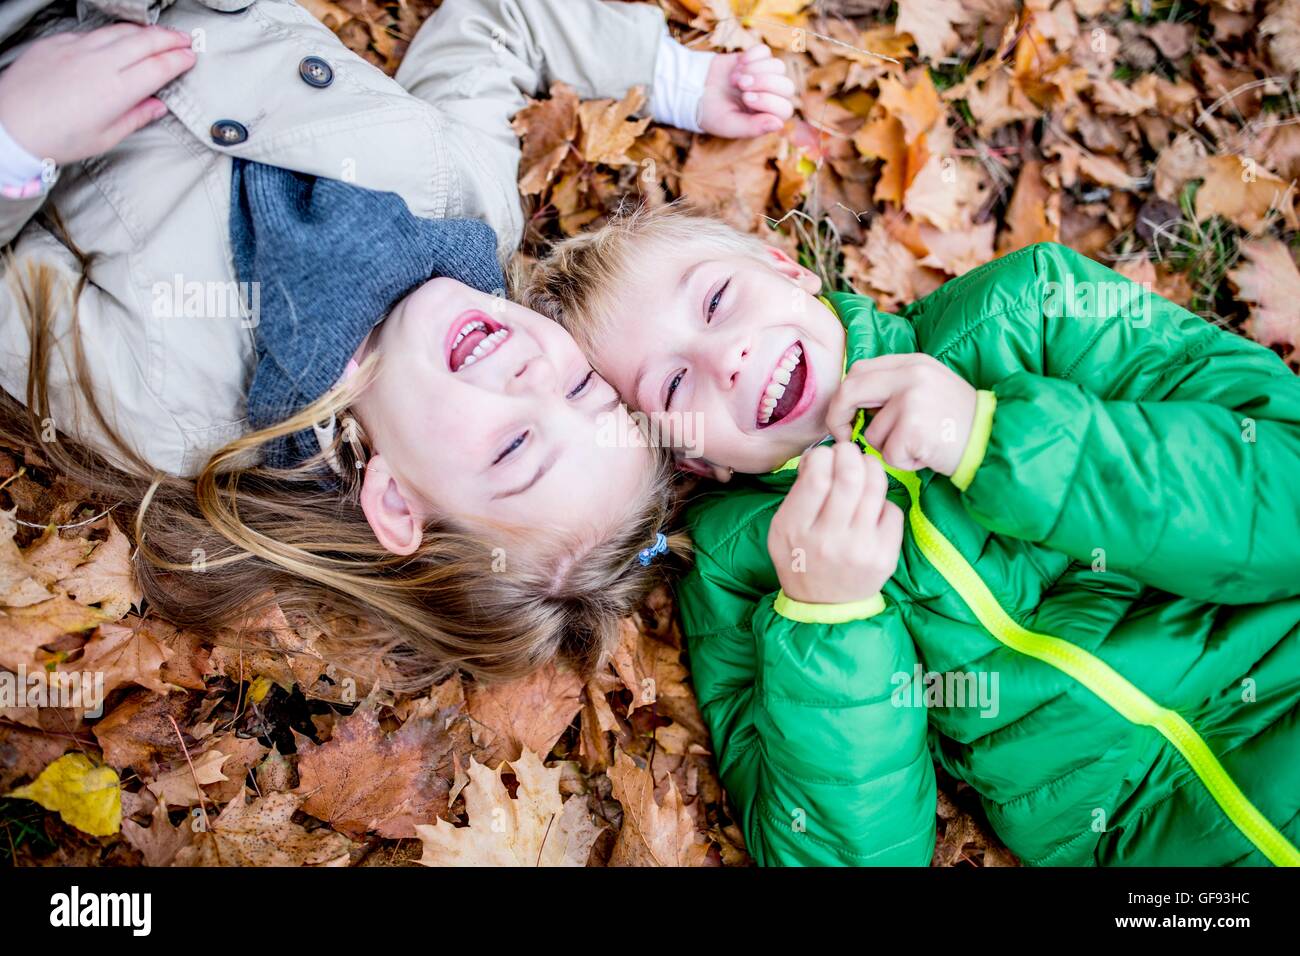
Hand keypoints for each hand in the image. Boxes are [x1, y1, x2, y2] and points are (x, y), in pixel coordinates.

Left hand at [0, 24, 195, 165]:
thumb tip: (157, 106)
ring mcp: (76, 49)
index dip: (179, 60)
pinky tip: (117, 40)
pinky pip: (91, 33)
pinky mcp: (57, 43)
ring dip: (143, 32)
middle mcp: (99, 64)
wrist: (10, 126)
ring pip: (119, 31)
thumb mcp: (105, 137)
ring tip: (157, 35)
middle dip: (169, 39)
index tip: (190, 57)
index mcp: (116, 91)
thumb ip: (136, 117)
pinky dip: (111, 35)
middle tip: (184, 40)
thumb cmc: (56, 138)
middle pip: (145, 41)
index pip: (159, 67)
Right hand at [697, 44, 794, 137]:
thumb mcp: (729, 125)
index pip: (785, 109)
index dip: (768, 101)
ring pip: (778, 67)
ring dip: (756, 70)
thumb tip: (779, 124)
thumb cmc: (711, 113)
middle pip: (787, 86)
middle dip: (764, 83)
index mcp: (766, 116)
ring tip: (736, 78)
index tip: (746, 98)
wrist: (693, 90)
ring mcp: (765, 76)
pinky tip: (739, 63)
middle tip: (741, 85)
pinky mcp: (756, 59)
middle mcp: (770, 97)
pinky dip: (753, 56)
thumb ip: (753, 127)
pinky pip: (765, 52)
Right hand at [766, 443, 902, 604]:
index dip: (823, 455)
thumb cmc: (800, 558)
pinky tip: (872, 505)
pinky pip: (892, 510)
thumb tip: (822, 457)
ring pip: (875, 488)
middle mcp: (829, 539)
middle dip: (851, 454)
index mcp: (796, 529)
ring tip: (865, 467)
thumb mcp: (782, 528)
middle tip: (848, 452)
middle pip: (850, 477)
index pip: (816, 476)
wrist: (822, 606)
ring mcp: (860, 549)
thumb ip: (797, 493)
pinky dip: (882, 500)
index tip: (824, 457)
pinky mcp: (884, 556)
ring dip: (871, 468)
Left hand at [825, 354, 977, 475]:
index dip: (843, 396)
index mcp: (911, 362)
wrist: (995, 439)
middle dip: (838, 418)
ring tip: (918, 445)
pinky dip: (903, 462)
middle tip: (845, 438)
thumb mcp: (927, 388)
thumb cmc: (957, 422)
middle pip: (850, 391)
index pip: (858, 371)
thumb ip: (892, 388)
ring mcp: (912, 400)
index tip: (844, 418)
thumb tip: (851, 404)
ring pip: (872, 432)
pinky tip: (925, 455)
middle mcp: (910, 375)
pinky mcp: (915, 427)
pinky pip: (888, 453)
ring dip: (888, 449)